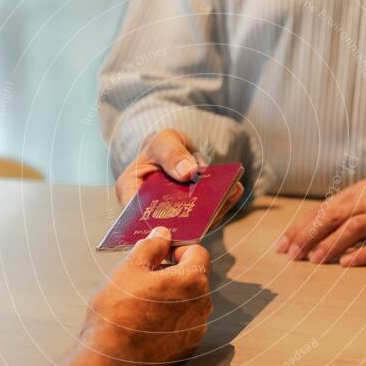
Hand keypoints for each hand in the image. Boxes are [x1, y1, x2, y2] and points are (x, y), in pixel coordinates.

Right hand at [82, 226, 212, 365]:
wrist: (111, 358)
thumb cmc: (118, 310)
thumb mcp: (130, 268)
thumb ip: (151, 246)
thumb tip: (163, 235)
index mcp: (193, 280)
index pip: (197, 251)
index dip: (177, 249)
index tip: (158, 256)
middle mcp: (203, 305)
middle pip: (194, 277)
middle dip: (173, 274)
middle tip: (144, 280)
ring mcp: (197, 329)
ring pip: (189, 302)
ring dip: (172, 298)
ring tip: (142, 304)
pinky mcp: (188, 348)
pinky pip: (184, 325)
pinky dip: (170, 321)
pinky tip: (146, 325)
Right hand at [116, 128, 243, 223]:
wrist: (177, 152)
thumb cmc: (162, 147)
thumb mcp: (163, 141)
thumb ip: (171, 153)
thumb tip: (188, 172)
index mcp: (130, 193)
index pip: (135, 216)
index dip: (151, 221)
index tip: (172, 216)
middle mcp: (149, 212)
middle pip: (166, 223)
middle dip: (188, 217)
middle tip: (207, 206)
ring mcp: (173, 219)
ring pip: (191, 224)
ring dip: (211, 211)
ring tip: (227, 191)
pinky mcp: (193, 219)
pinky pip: (208, 216)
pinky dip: (222, 204)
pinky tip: (235, 189)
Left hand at [276, 173, 365, 266]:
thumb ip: (347, 212)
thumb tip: (314, 233)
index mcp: (360, 192)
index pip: (323, 210)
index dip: (300, 227)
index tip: (280, 244)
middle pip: (334, 216)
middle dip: (308, 235)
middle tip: (289, 254)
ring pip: (356, 228)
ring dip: (332, 244)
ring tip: (313, 259)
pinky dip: (365, 253)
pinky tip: (348, 263)